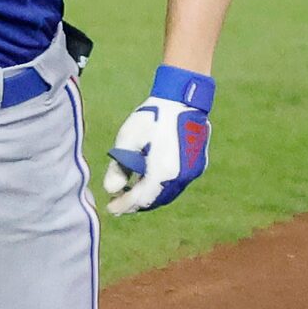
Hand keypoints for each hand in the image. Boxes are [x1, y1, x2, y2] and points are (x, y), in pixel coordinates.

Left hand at [102, 67, 213, 215]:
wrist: (183, 99)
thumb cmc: (152, 116)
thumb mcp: (128, 139)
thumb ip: (119, 167)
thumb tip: (111, 190)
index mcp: (164, 170)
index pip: (141, 198)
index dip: (124, 205)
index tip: (110, 209)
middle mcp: (182, 175)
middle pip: (156, 199)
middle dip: (136, 204)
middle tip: (118, 204)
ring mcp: (192, 171)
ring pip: (167, 193)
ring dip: (149, 196)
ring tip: (130, 194)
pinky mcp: (197, 164)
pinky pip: (176, 184)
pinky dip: (161, 187)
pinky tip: (147, 182)